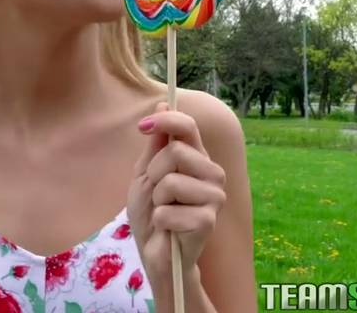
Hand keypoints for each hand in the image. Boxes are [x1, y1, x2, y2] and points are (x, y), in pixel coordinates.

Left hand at [127, 101, 227, 279]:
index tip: (142, 126)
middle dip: (154, 173)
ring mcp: (214, 196)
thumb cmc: (151, 212)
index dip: (166, 120)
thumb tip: (161, 103)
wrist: (156, 252)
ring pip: (172, 181)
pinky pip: (169, 210)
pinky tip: (169, 229)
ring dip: (157, 200)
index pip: (188, 127)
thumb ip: (155, 144)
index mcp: (196, 158)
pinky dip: (160, 220)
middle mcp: (211, 173)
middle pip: (176, 152)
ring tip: (164, 212)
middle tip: (157, 194)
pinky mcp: (208, 220)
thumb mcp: (145, 173)